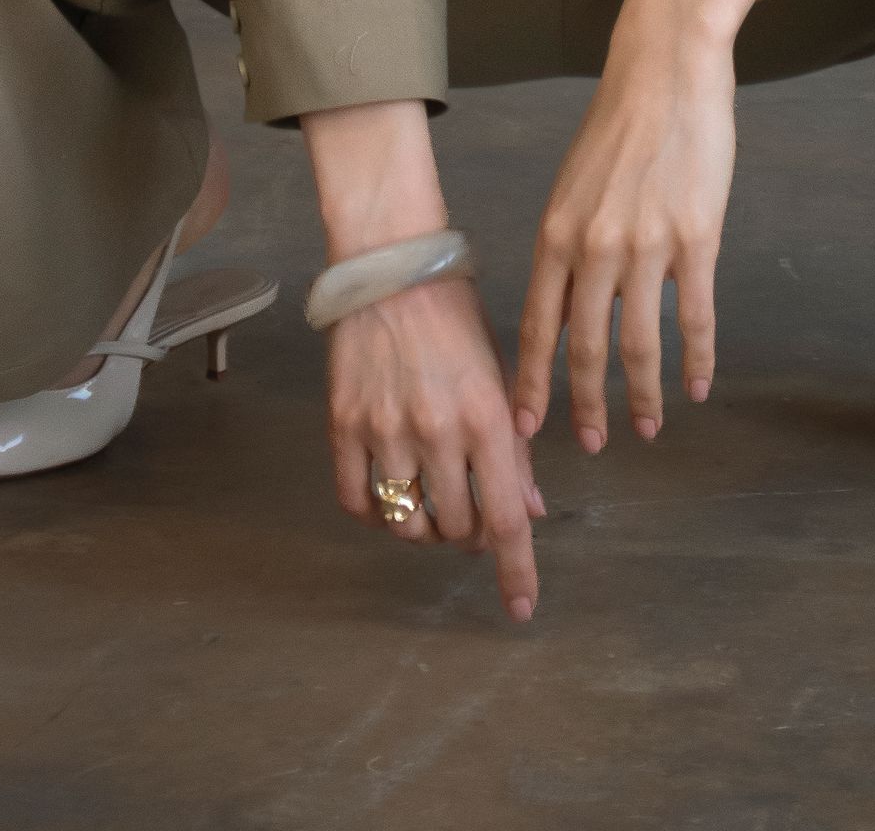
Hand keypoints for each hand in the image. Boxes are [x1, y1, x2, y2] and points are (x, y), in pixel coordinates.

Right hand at [324, 271, 546, 622]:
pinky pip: (357, 501)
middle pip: (456, 528)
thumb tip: (531, 509)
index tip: (521, 608)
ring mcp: (386, 431)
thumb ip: (514, 447)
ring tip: (430, 503)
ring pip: (407, 523)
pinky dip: (376, 513)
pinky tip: (388, 496)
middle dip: (468, 534)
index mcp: (486, 417)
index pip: (508, 517)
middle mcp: (438, 432)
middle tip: (469, 514)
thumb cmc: (455, 315)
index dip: (517, 570)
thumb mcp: (499, 373)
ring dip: (424, 527)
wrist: (390, 266)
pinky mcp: (343, 425)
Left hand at [512, 0, 737, 451]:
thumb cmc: (619, 123)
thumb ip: (567, 247)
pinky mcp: (696, 239)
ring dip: (643, 395)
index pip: (537, 325)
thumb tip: (565, 309)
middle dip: (586, 404)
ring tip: (649, 428)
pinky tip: (699, 385)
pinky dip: (697, 359)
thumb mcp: (573, 185)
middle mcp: (594, 247)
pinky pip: (695, 317)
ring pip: (640, 343)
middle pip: (586, 347)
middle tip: (591, 444)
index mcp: (556, 232)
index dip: (533, 381)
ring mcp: (646, 246)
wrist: (667, 69)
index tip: (528, 425)